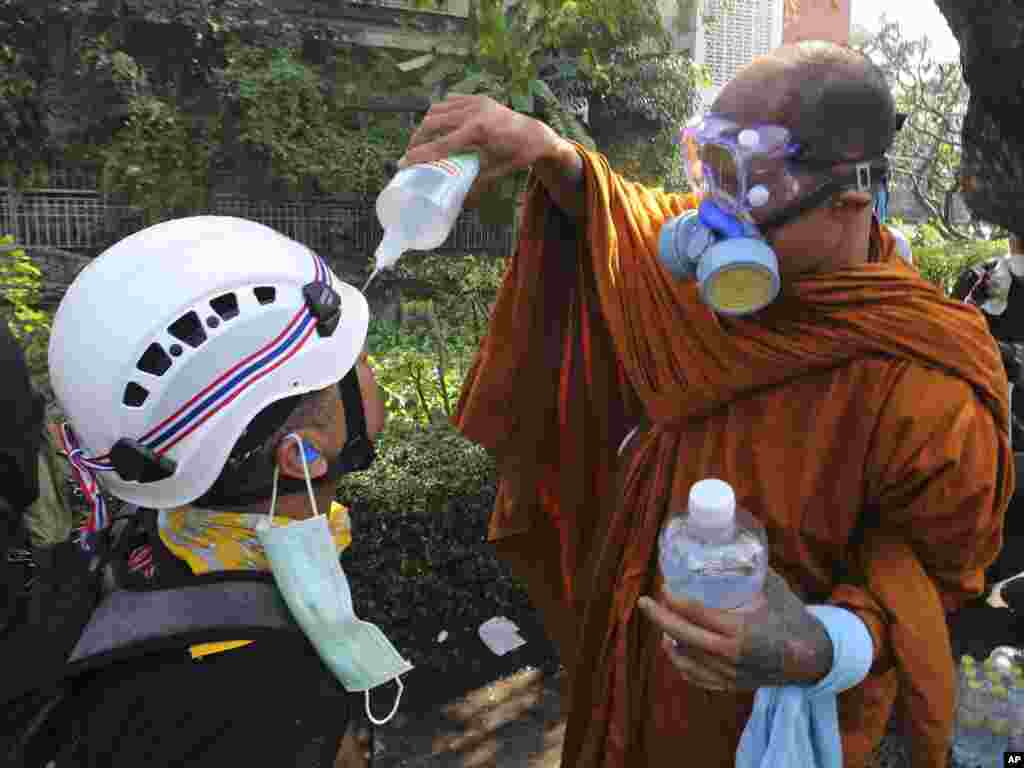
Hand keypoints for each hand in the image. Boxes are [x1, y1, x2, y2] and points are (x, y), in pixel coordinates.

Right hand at [400, 95, 564, 203]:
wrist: (536, 134)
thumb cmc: (518, 155)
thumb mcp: (496, 172)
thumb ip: (476, 185)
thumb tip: (459, 204)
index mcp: (478, 131)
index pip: (441, 144)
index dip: (419, 155)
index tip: (403, 163)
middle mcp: (474, 112)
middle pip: (432, 123)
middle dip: (417, 138)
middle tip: (410, 153)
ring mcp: (475, 101)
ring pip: (438, 109)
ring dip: (426, 124)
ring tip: (421, 140)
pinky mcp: (477, 98)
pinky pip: (449, 102)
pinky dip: (439, 112)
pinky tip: (436, 124)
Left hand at [636, 569, 832, 692]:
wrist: (812, 658)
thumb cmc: (791, 617)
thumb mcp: (773, 588)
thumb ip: (749, 570)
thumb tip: (727, 542)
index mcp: (741, 630)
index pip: (696, 614)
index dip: (674, 599)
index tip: (663, 586)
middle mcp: (730, 655)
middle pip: (682, 636)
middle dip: (658, 617)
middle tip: (644, 602)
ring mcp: (728, 674)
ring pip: (685, 658)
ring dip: (669, 638)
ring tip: (662, 622)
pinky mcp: (730, 686)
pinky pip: (695, 677)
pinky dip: (681, 662)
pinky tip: (675, 648)